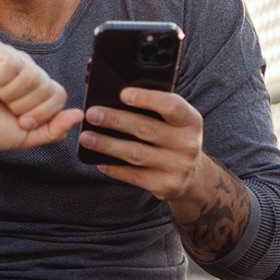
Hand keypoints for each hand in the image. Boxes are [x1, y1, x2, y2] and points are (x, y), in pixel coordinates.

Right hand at [0, 38, 81, 149]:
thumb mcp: (24, 137)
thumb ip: (53, 129)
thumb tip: (78, 115)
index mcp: (36, 89)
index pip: (58, 95)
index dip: (40, 113)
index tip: (19, 121)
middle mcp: (27, 70)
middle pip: (46, 85)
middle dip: (23, 105)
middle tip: (3, 106)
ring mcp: (11, 57)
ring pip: (29, 75)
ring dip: (8, 93)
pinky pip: (9, 63)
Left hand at [78, 87, 209, 199]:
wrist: (193, 176)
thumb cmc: (173, 138)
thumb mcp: (173, 122)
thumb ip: (153, 108)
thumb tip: (113, 97)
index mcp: (190, 121)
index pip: (171, 105)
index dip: (147, 98)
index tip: (123, 94)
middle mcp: (188, 143)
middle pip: (146, 128)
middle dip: (115, 120)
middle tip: (92, 114)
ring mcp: (178, 166)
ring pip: (136, 153)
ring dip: (108, 145)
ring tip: (86, 137)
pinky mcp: (166, 185)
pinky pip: (134, 176)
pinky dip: (114, 168)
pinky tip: (99, 161)